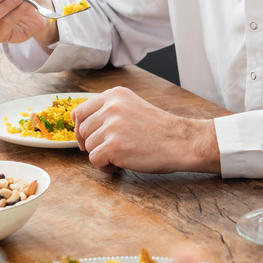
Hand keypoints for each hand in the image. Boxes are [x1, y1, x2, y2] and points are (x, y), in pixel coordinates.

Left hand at [73, 87, 220, 173]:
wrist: (182, 142)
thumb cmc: (161, 130)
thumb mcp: (133, 108)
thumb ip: (110, 111)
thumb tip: (80, 121)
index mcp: (115, 95)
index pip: (81, 111)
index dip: (81, 128)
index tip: (87, 138)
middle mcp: (111, 107)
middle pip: (83, 130)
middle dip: (93, 143)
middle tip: (109, 150)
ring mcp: (112, 126)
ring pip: (88, 146)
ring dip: (101, 156)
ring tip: (120, 157)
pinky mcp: (113, 146)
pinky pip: (94, 160)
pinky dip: (104, 167)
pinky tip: (119, 165)